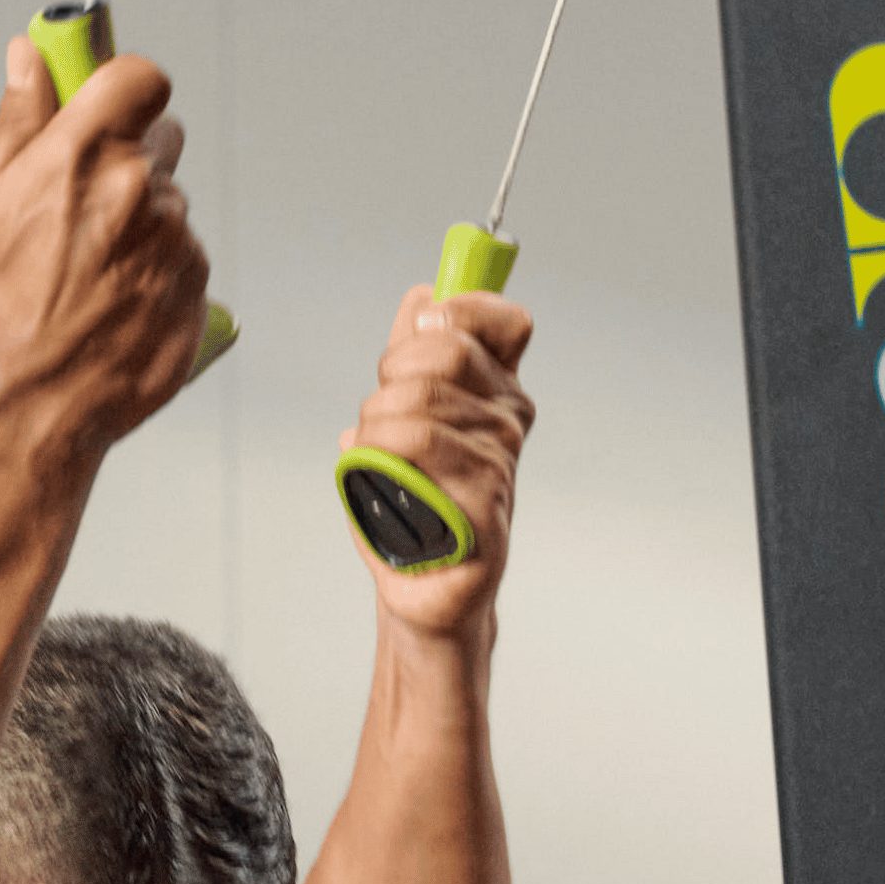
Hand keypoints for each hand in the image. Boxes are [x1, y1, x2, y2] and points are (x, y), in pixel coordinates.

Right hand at [0, 37, 212, 443]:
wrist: (37, 397)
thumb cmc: (3, 303)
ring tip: (96, 269)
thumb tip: (28, 58)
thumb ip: (19, 120)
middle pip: (162, 137)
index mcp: (83, 151)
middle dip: (132, 157)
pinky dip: (161, 267)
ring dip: (145, 220)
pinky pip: (186, 253)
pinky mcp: (198, 279)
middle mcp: (139, 185)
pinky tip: (120, 298)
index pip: (140, 75)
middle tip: (88, 203)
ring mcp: (176, 235)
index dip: (126, 88)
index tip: (109, 106)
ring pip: (172, 202)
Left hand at [345, 287, 537, 632]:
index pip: (504, 321)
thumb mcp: (404, 414)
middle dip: (392, 375)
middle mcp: (508, 420)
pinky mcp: (484, 503)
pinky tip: (384, 484)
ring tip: (376, 460)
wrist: (420, 588)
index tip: (424, 331)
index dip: (461, 311)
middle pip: (445, 350)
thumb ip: (413, 353)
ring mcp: (500, 460)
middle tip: (382, 415)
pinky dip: (381, 457)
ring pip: (418, 400)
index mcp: (497, 391)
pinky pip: (419, 447)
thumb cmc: (414, 506)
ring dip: (375, 426)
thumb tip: (422, 295)